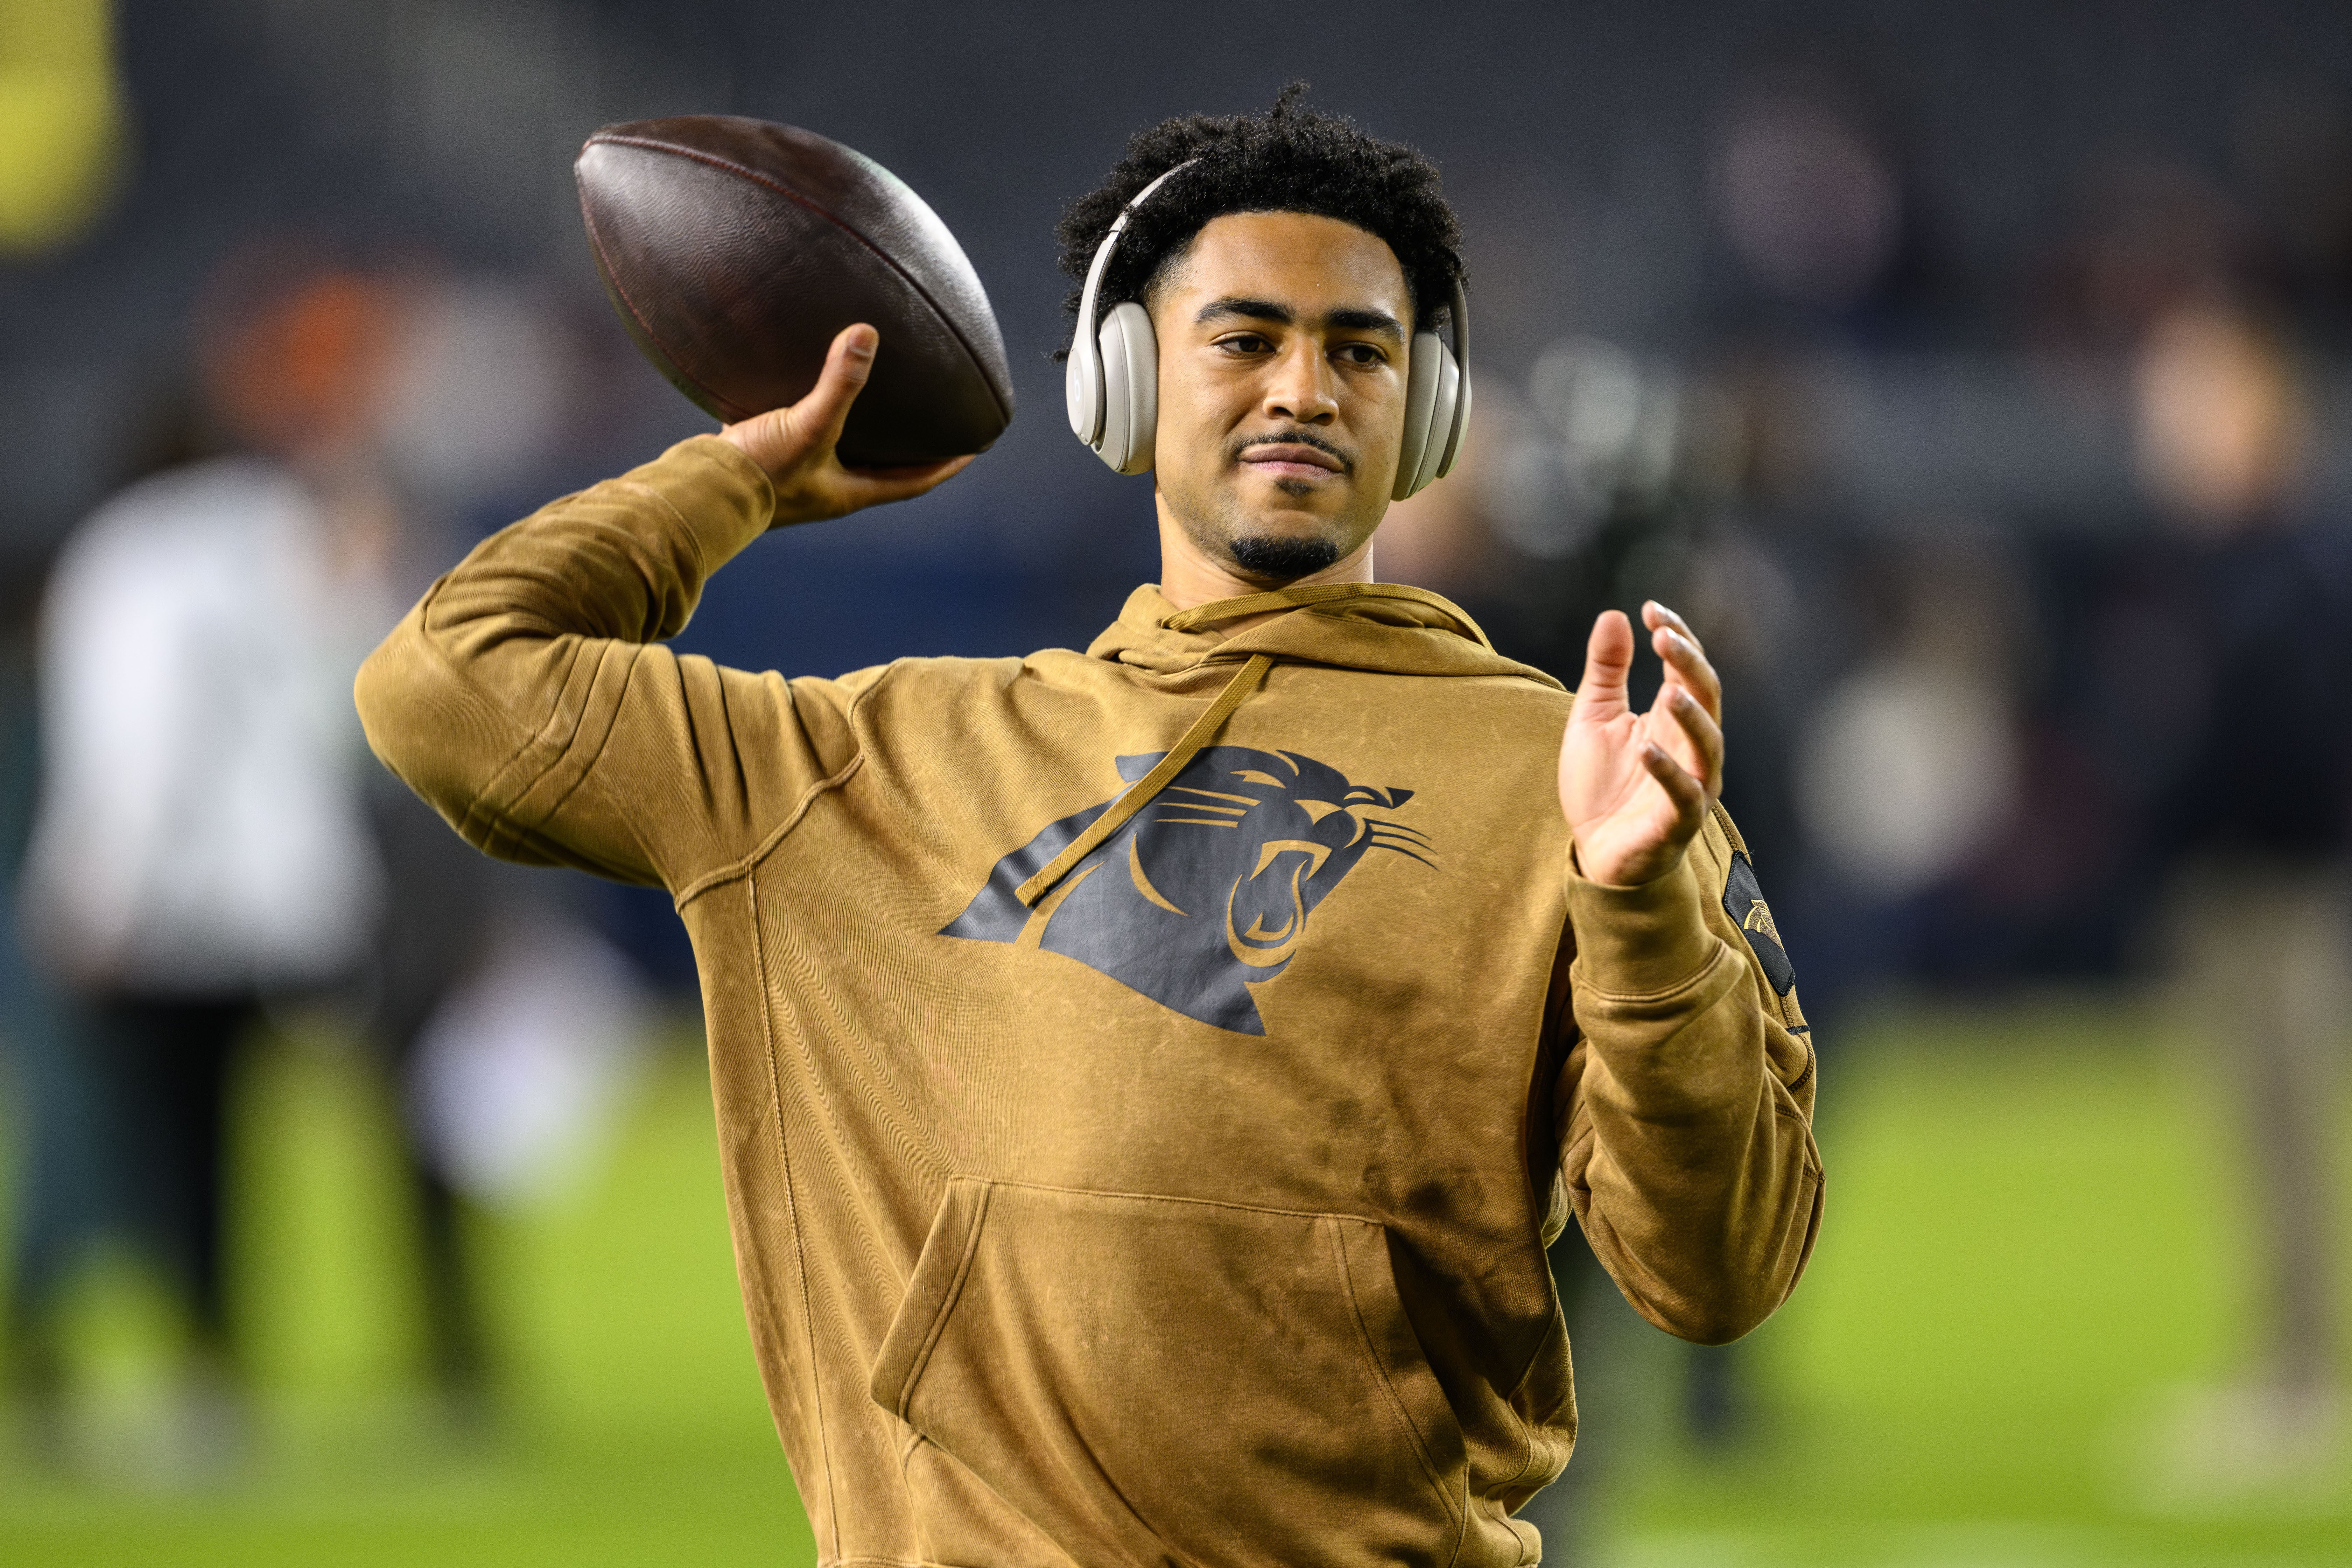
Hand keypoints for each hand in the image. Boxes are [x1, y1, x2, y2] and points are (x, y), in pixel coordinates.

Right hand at [719, 324, 972, 525]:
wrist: (696, 492)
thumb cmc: (758, 472)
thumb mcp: (807, 425)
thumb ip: (838, 383)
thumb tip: (866, 335)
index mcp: (850, 492)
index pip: (914, 482)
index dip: (944, 466)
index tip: (972, 450)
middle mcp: (829, 490)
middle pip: (884, 470)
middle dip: (909, 451)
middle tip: (933, 425)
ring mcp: (798, 479)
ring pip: (845, 455)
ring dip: (865, 434)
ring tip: (881, 404)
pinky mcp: (769, 462)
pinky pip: (806, 438)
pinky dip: (819, 419)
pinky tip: (813, 392)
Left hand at [1558, 602, 1724, 887]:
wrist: (1596, 852)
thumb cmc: (1601, 786)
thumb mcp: (1594, 717)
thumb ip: (1606, 671)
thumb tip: (1615, 615)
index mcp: (1673, 717)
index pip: (1686, 668)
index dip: (1677, 636)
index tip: (1652, 609)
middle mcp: (1691, 746)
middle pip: (1706, 695)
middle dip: (1688, 664)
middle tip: (1664, 636)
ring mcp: (1692, 783)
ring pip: (1707, 742)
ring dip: (1691, 713)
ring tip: (1669, 688)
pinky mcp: (1679, 820)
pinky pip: (1683, 793)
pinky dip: (1667, 770)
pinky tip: (1646, 747)